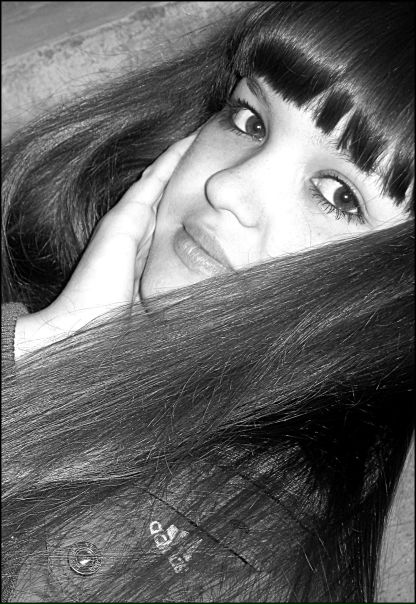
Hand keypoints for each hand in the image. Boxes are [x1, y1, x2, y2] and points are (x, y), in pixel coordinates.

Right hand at [15, 133, 197, 358]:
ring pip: (158, 179)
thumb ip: (171, 286)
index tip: (203, 180)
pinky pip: (153, 180)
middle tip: (203, 145)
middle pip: (161, 189)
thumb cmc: (117, 319)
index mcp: (139, 246)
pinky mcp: (123, 219)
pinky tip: (187, 143)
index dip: (180, 192)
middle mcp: (132, 228)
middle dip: (179, 168)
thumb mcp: (155, 297)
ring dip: (177, 157)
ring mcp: (125, 220)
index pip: (164, 211)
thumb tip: (206, 293)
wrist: (86, 325)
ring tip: (197, 136)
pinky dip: (170, 160)